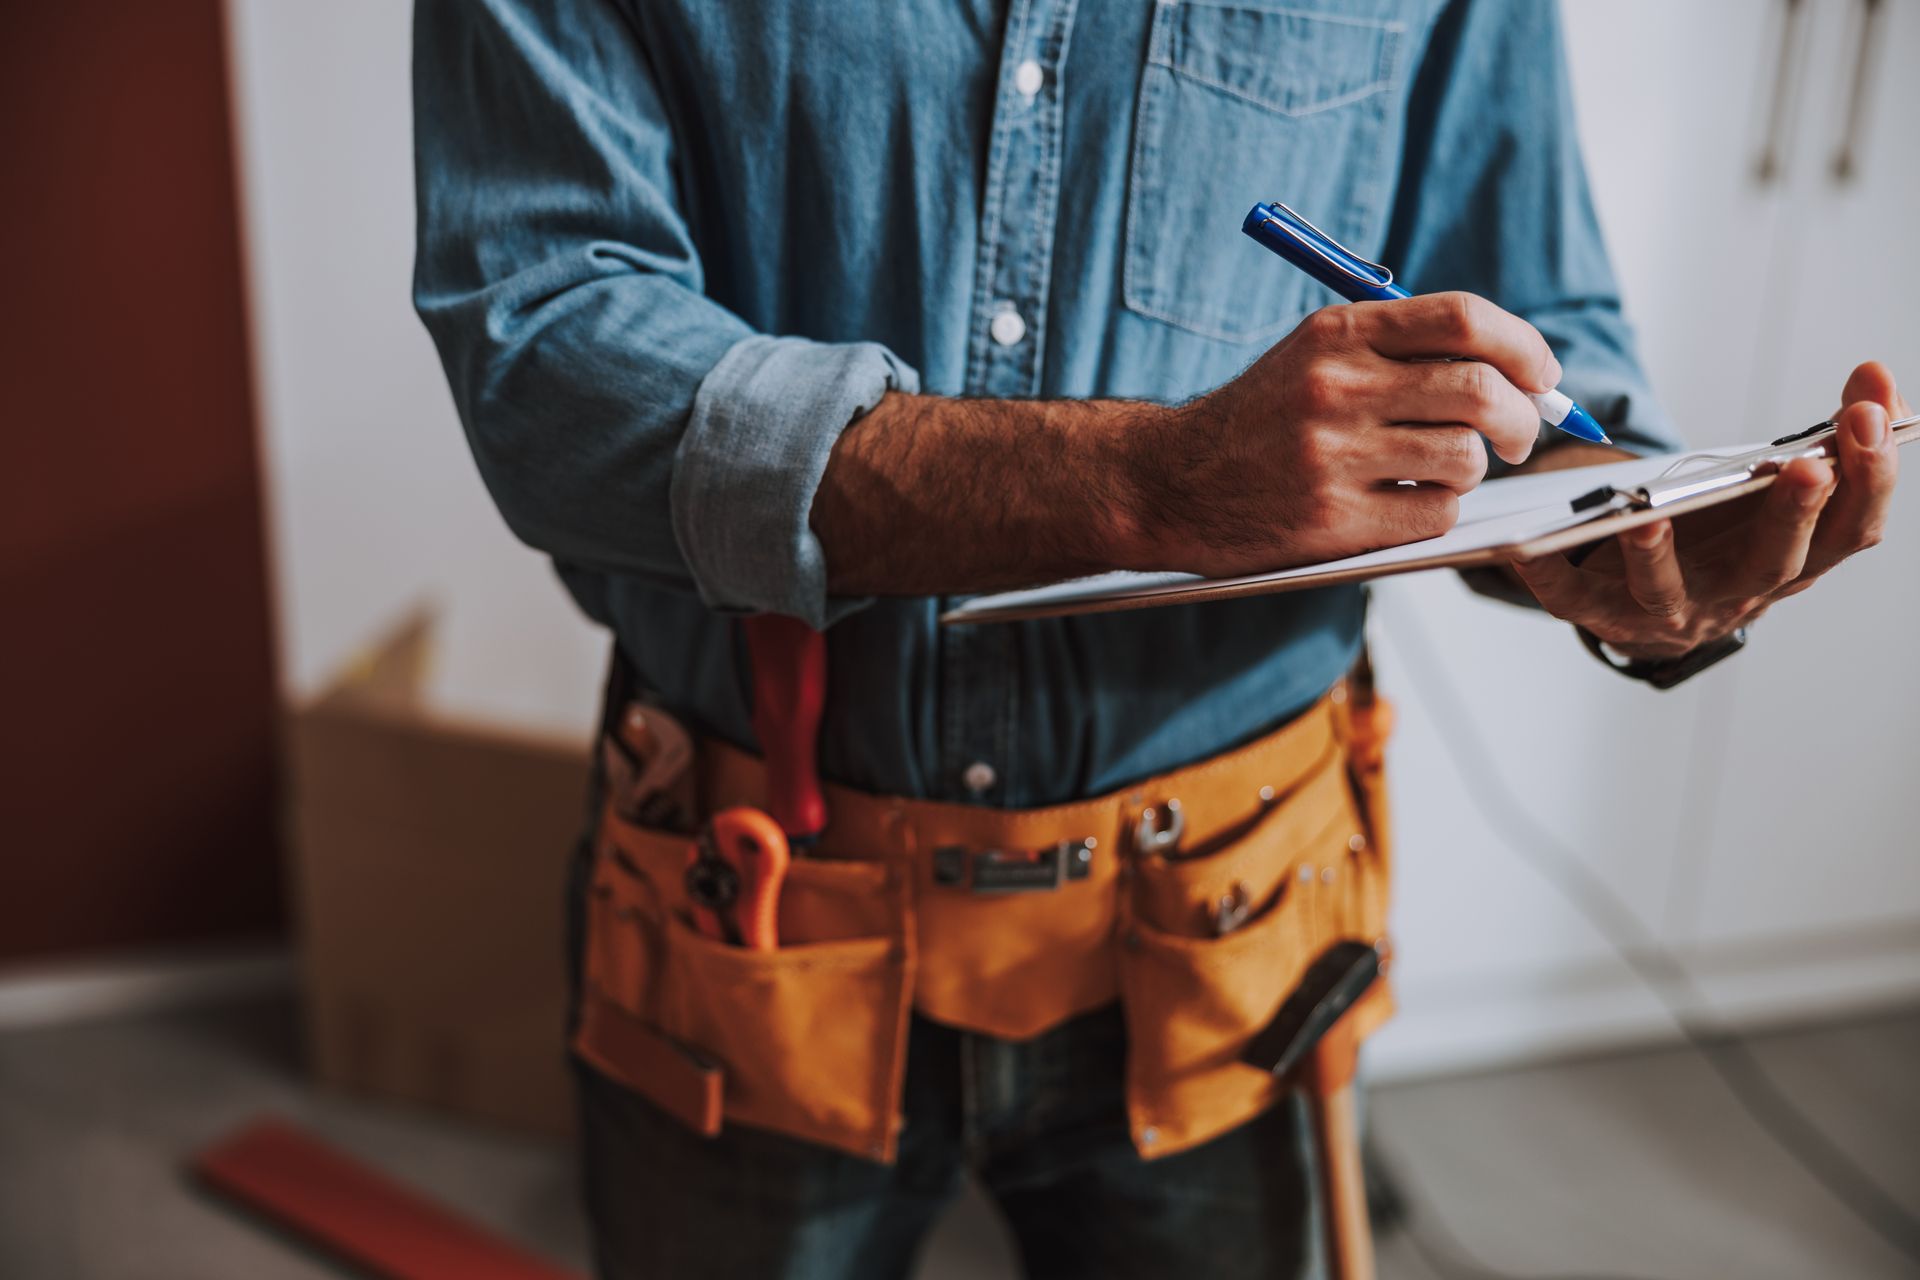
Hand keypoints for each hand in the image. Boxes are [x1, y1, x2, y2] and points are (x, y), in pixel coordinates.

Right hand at [1129, 293, 1558, 575]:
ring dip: (1472, 470)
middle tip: (1520, 436)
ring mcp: (1333, 456)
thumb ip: (1402, 350)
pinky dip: (1437, 510)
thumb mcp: (1315, 356)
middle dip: (1525, 418)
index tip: (1542, 375)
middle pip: (1482, 389)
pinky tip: (1402, 502)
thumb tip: (1520, 373)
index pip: (1465, 320)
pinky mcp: (1332, 519)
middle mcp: (1337, 388)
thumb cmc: (1260, 420)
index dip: (1524, 347)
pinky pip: (1436, 512)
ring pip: (1466, 458)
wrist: (1169, 483)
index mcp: (1339, 334)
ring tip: (1440, 471)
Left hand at [1512, 362, 1905, 658]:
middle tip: (1810, 466)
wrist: (1648, 607)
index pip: (1852, 529)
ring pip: (1667, 590)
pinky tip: (1522, 545)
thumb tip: (1877, 379)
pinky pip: (1567, 596)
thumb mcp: (1776, 491)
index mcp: (1792, 559)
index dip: (1870, 478)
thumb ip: (1828, 438)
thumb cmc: (1720, 536)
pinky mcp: (1598, 611)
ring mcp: (1667, 609)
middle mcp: (1736, 593)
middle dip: (1796, 513)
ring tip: (1648, 516)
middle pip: (1776, 563)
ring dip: (1658, 555)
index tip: (1873, 416)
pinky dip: (1544, 572)